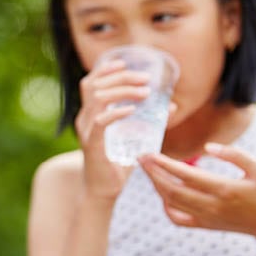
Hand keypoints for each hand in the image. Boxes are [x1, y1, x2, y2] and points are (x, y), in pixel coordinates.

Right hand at [74, 59, 150, 200]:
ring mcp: (86, 131)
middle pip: (95, 86)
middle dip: (121, 77)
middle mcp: (84, 119)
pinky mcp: (92, 145)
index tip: (124, 63)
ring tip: (144, 92)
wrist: (103, 192)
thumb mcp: (131, 137)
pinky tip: (132, 110)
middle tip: (145, 79)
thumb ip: (146, 121)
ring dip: (122, 91)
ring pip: (97, 99)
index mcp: (89, 114)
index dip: (104, 70)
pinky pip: (100, 123)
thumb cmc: (117, 164)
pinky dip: (116, 112)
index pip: (90, 83)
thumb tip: (171, 106)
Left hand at [138, 143, 255, 239]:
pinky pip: (177, 218)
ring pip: (171, 203)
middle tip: (140, 158)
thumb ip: (235, 155)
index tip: (150, 153)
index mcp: (224, 189)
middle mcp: (211, 206)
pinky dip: (166, 206)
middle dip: (153, 173)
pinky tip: (164, 192)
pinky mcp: (205, 225)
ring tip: (148, 170)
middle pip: (172, 190)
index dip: (164, 164)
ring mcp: (206, 218)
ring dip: (156, 185)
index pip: (185, 175)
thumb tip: (208, 146)